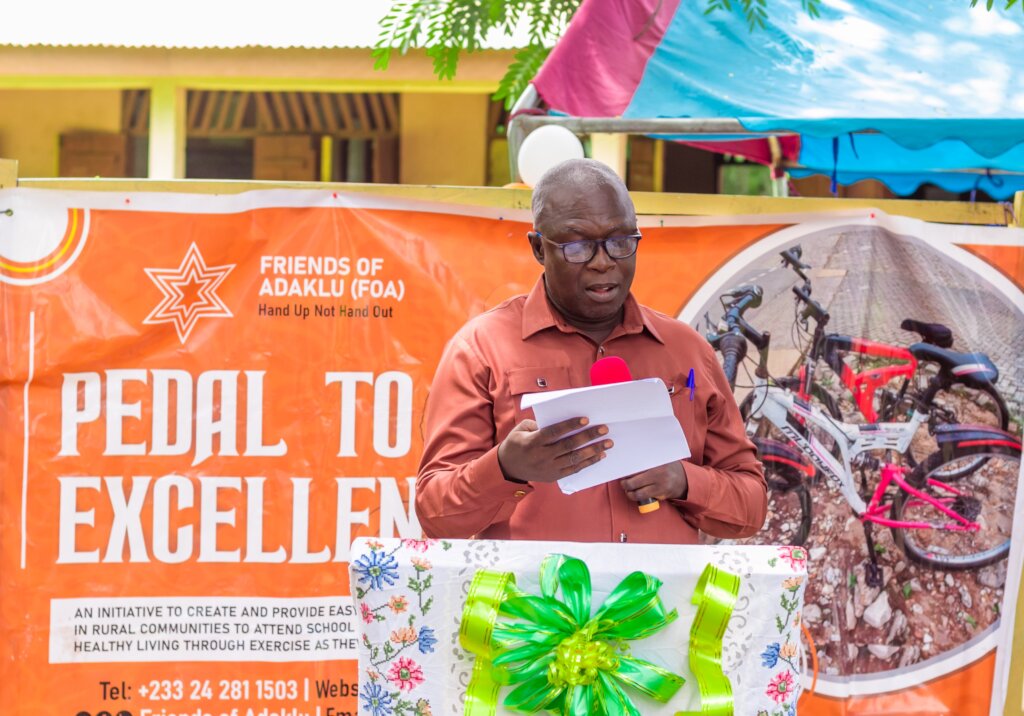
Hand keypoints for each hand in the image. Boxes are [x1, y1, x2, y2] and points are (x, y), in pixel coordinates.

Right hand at [497, 417, 611, 483]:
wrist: (508, 468)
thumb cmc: (516, 443)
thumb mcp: (521, 429)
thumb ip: (538, 424)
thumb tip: (561, 424)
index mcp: (533, 442)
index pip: (555, 433)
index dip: (570, 426)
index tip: (586, 419)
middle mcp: (542, 456)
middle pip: (569, 446)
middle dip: (588, 437)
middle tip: (604, 429)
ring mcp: (549, 468)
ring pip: (575, 459)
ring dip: (593, 451)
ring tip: (608, 443)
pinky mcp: (554, 476)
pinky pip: (574, 469)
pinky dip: (588, 463)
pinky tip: (599, 456)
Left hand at [619, 461, 687, 502]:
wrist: (686, 479)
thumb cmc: (671, 467)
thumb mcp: (662, 460)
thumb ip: (649, 460)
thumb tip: (630, 460)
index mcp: (657, 465)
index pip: (636, 470)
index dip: (627, 474)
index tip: (622, 475)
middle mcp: (659, 476)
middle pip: (634, 483)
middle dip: (626, 485)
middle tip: (623, 484)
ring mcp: (660, 488)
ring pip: (639, 494)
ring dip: (630, 494)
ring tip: (628, 491)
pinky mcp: (661, 496)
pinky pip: (646, 498)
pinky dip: (640, 497)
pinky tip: (637, 494)